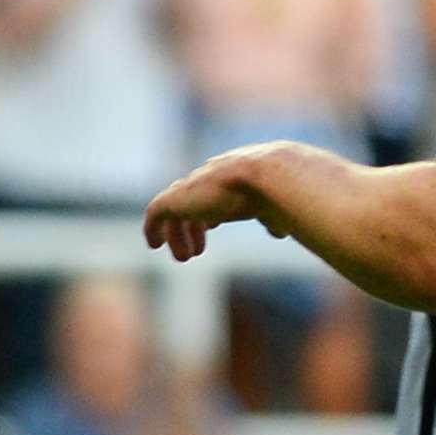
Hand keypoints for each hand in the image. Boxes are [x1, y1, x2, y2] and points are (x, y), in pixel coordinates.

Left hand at [141, 145, 279, 260]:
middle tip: (197, 251)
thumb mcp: (280, 207)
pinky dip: (153, 229)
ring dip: (177, 234)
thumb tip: (279, 228)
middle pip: (192, 199)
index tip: (213, 225)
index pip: (214, 192)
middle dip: (193, 224)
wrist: (267, 176)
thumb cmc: (282, 193)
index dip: (213, 210)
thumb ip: (275, 215)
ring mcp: (191, 187)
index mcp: (231, 177)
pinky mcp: (175, 199)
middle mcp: (209, 178)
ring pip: (174, 209)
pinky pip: (156, 213)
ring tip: (185, 258)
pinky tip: (155, 245)